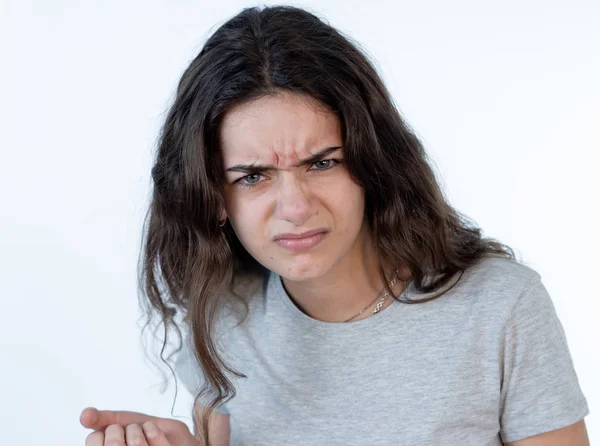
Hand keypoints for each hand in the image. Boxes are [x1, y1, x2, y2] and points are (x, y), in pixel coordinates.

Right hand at [80, 406, 199, 445]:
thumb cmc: (160, 439)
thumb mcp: (134, 425)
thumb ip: (111, 419)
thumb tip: (84, 414)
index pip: (93, 439)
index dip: (104, 432)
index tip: (114, 432)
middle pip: (112, 436)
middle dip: (126, 430)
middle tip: (137, 438)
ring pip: (133, 434)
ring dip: (143, 431)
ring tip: (150, 442)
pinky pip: (152, 431)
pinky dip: (157, 430)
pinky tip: (163, 441)